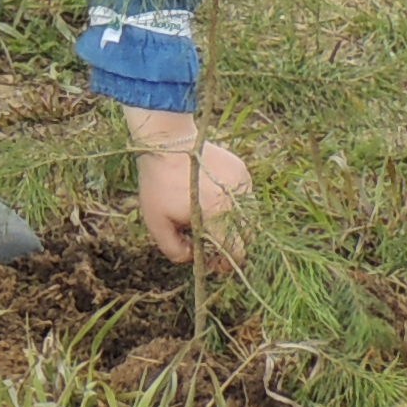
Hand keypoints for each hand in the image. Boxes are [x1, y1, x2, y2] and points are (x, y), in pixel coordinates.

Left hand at [124, 116, 253, 266]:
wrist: (167, 142)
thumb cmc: (159, 184)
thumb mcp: (156, 223)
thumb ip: (174, 250)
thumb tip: (194, 257)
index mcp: (218, 214)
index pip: (238, 251)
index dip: (227, 263)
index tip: (213, 261)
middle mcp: (237, 200)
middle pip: (247, 237)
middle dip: (231, 245)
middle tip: (211, 242)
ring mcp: (242, 183)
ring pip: (249, 218)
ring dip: (234, 225)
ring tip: (211, 219)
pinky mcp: (242, 171)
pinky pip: (246, 198)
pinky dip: (234, 205)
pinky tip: (214, 199)